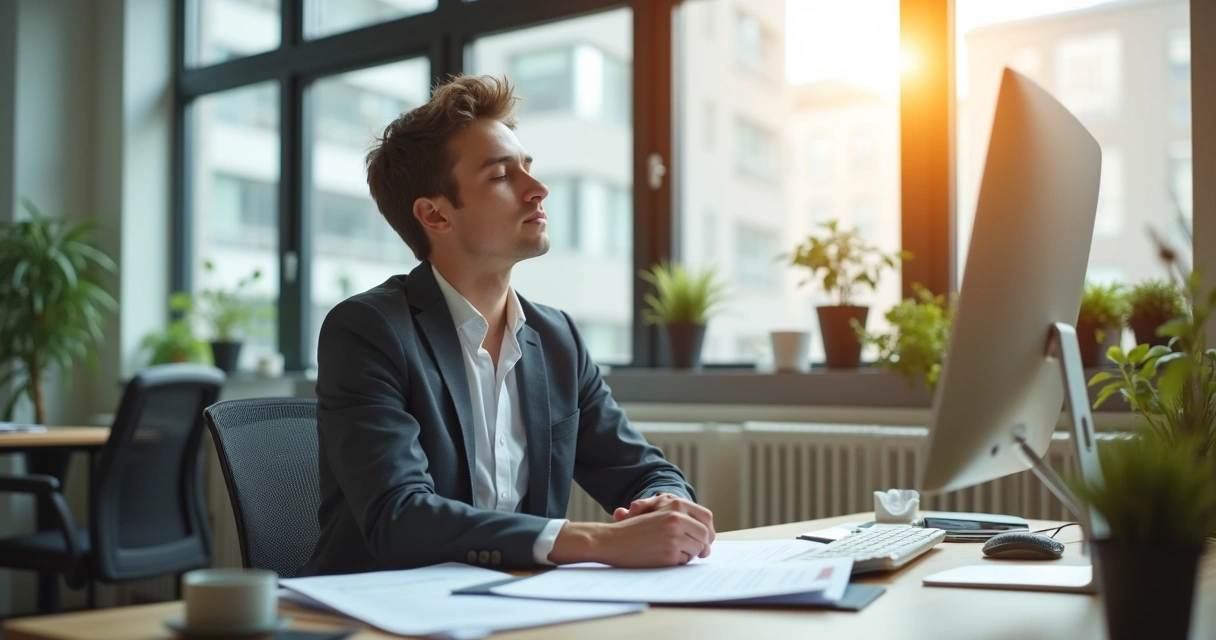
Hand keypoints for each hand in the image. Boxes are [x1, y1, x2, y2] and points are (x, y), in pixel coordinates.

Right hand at [548, 511, 712, 567]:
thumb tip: (707, 534)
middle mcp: (677, 518)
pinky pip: (685, 561)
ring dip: (689, 554)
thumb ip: (681, 518)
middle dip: (704, 546)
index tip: (707, 539)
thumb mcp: (658, 514)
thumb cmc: (634, 529)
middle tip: (701, 553)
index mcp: (676, 505)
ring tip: (672, 552)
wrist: (612, 540)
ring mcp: (674, 536)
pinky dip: (678, 562)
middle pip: (705, 535)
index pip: (706, 517)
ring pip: (697, 549)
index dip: (709, 530)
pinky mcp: (669, 553)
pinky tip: (663, 557)